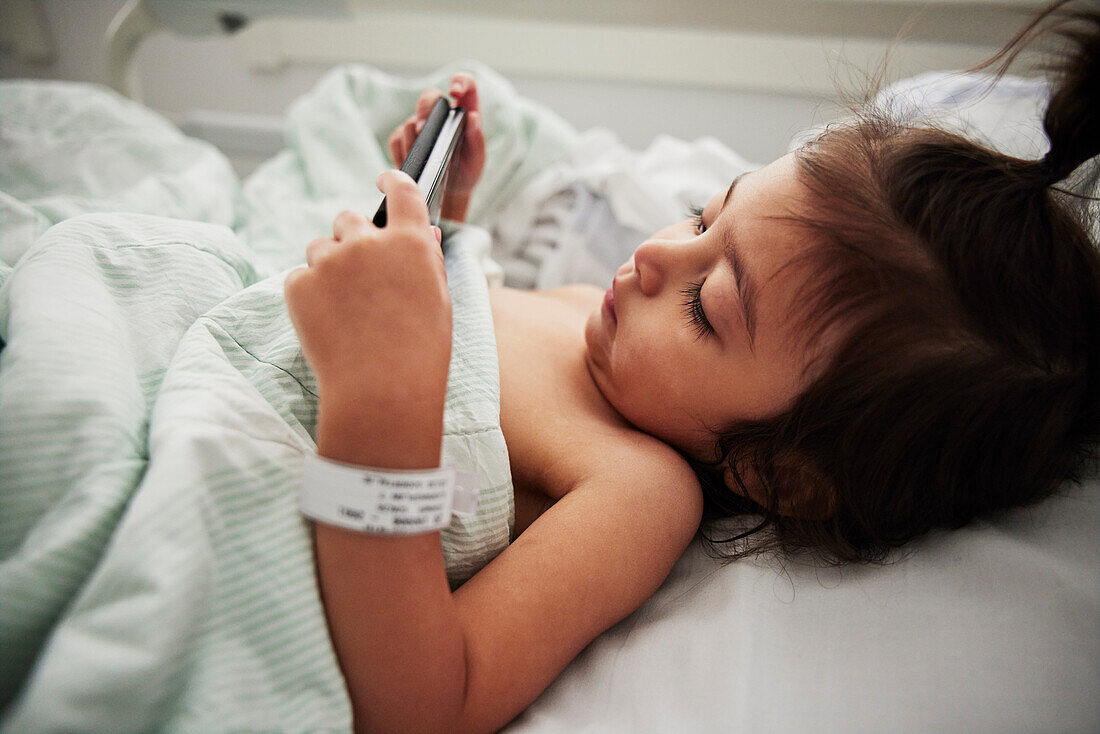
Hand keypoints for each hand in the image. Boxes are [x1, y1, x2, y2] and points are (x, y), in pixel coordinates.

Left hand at [285, 171, 451, 464]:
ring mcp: (329, 261)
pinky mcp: (298, 285)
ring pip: (320, 247)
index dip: (391, 180)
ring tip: (346, 309)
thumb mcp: (438, 302)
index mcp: (411, 242)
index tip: (384, 179)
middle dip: (352, 237)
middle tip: (360, 274)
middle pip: (348, 217)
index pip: (401, 190)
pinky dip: (309, 295)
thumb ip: (427, 261)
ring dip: (330, 267)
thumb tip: (421, 234)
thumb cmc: (421, 353)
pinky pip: (300, 278)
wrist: (382, 392)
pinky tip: (329, 324)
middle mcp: (368, 242)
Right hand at [387, 73, 485, 222]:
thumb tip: (473, 117)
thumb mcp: (477, 161)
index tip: (454, 92)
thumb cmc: (466, 173)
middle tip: (422, 130)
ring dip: (413, 142)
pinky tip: (412, 166)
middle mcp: (441, 114)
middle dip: (423, 110)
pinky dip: (402, 154)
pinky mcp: (403, 139)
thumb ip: (477, 140)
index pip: (465, 85)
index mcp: (464, 113)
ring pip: (409, 121)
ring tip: (424, 161)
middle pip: (429, 96)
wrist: (447, 193)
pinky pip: (396, 140)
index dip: (460, 82)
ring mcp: (420, 125)